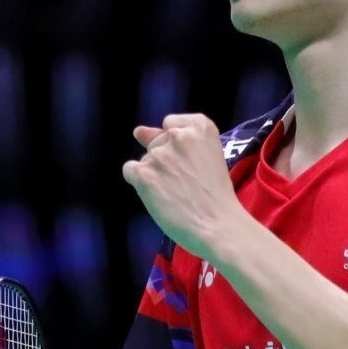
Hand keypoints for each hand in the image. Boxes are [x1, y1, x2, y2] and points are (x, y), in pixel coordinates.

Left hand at [121, 112, 244, 259]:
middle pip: (157, 142)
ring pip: (145, 159)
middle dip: (165, 160)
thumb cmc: (217, 195)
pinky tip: (158, 195)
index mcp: (201, 126)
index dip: (176, 146)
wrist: (217, 224)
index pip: (171, 124)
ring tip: (175, 193)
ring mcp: (159, 154)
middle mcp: (178, 135)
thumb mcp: (208, 156)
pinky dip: (140, 183)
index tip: (188, 162)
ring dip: (154, 174)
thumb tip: (138, 131)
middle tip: (184, 183)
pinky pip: (130, 170)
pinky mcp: (144, 173)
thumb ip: (176, 140)